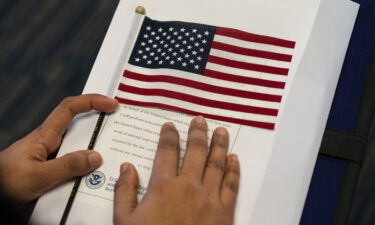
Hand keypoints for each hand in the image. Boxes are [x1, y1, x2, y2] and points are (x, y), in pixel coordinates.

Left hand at [0, 94, 117, 203]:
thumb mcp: (38, 175)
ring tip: (110, 157)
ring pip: (78, 147)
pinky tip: (92, 178)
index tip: (111, 104)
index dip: (92, 101)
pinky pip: (73, 163)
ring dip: (93, 150)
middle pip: (79, 126)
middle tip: (120, 129)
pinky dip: (85, 167)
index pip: (70, 108)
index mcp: (45, 135)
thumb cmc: (4, 182)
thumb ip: (67, 166)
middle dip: (100, 125)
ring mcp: (51, 156)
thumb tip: (95, 157)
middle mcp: (50, 142)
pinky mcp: (51, 169)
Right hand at [114, 116, 239, 224]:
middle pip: (195, 151)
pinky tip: (234, 159)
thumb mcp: (124, 221)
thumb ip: (124, 191)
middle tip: (200, 119)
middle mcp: (189, 186)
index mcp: (163, 186)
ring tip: (221, 130)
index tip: (170, 125)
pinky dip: (234, 170)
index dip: (169, 135)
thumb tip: (127, 167)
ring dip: (219, 144)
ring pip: (216, 163)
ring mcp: (209, 197)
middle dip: (197, 133)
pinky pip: (232, 184)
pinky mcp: (225, 210)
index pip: (167, 151)